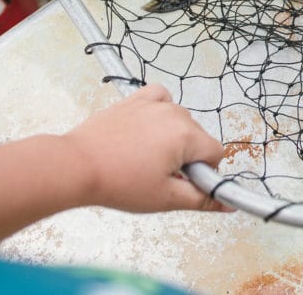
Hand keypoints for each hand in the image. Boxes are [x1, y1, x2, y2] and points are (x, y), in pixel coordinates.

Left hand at [63, 83, 227, 212]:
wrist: (75, 166)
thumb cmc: (115, 182)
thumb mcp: (164, 198)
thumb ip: (201, 199)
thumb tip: (227, 204)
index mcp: (186, 136)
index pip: (215, 152)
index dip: (203, 171)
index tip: (182, 180)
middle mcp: (175, 114)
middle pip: (198, 137)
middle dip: (186, 155)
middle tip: (157, 173)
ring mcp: (155, 104)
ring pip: (181, 120)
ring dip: (172, 136)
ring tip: (144, 155)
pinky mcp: (136, 100)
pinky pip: (161, 97)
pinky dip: (160, 110)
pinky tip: (149, 127)